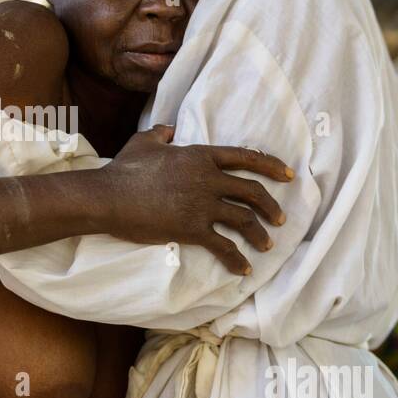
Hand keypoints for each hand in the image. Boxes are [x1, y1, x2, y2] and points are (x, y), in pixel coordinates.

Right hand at [104, 125, 291, 274]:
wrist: (109, 196)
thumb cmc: (124, 169)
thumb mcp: (144, 142)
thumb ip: (161, 133)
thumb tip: (169, 128)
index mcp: (201, 155)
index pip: (245, 158)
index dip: (270, 166)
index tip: (288, 175)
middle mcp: (208, 179)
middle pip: (252, 191)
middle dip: (271, 206)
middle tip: (280, 217)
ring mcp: (202, 204)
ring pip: (244, 220)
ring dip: (260, 234)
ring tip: (267, 245)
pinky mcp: (192, 229)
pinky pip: (223, 246)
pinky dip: (236, 259)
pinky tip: (243, 269)